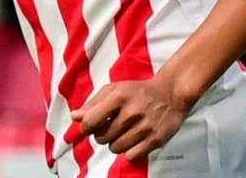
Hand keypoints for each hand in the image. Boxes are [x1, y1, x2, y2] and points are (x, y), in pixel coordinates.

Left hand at [71, 76, 191, 162]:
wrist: (170, 94)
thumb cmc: (139, 92)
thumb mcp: (114, 90)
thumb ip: (93, 103)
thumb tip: (75, 117)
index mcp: (118, 97)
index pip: (90, 121)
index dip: (86, 127)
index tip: (90, 126)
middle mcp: (131, 112)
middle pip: (101, 137)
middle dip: (102, 135)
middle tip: (111, 127)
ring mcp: (144, 127)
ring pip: (115, 148)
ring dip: (115, 143)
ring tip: (123, 133)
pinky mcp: (156, 139)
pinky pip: (131, 156)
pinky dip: (129, 151)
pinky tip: (133, 140)